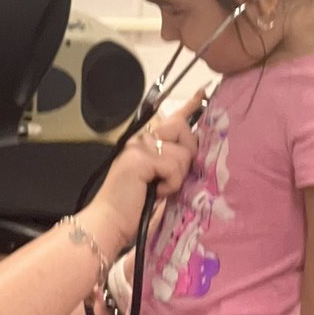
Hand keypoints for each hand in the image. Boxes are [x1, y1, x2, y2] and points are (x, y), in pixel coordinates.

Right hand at [84, 91, 199, 254]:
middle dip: (187, 153)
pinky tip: (155, 192)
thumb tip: (194, 146)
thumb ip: (171, 161)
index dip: (190, 106)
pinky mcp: (141, 157)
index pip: (171, 119)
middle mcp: (141, 139)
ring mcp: (140, 146)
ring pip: (182, 152)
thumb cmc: (133, 207)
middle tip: (173, 176)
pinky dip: (170, 184)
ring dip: (177, 177)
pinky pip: (174, 166)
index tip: (203, 92)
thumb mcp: (157, 179)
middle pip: (182, 129)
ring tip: (159, 189)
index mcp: (144, 143)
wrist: (110, 222)